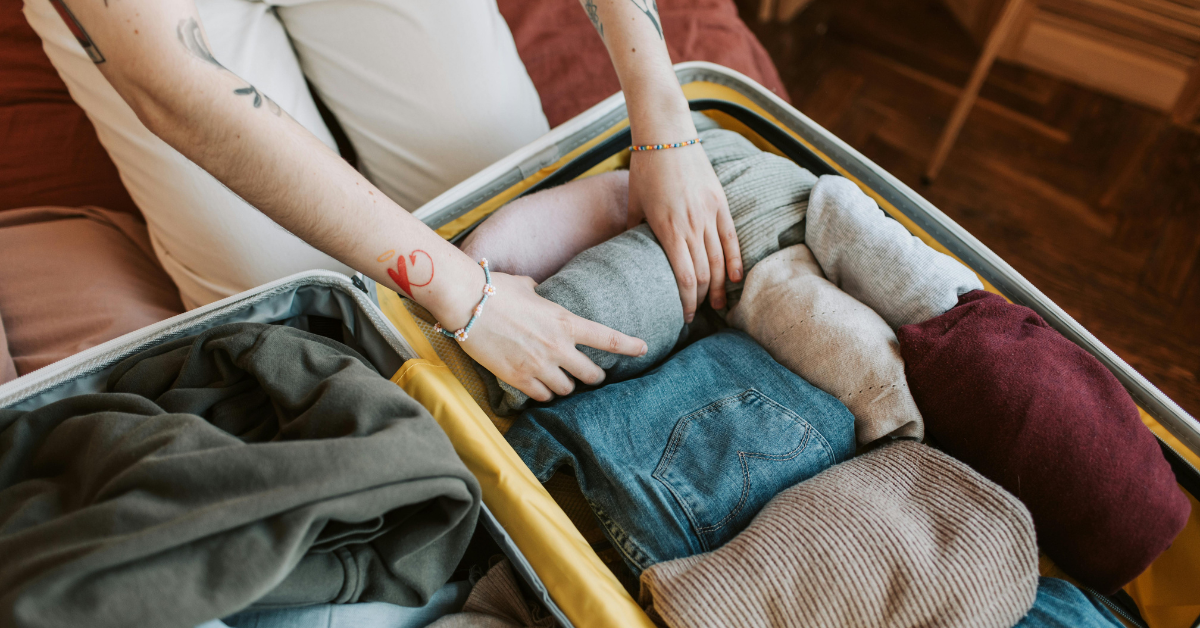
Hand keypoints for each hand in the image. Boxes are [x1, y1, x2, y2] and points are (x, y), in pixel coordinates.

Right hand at [459, 272, 647, 401]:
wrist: (466, 303)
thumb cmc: (495, 289)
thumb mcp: (528, 288)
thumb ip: (541, 296)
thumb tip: (539, 292)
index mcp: (565, 321)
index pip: (608, 338)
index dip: (629, 345)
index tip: (643, 348)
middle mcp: (557, 347)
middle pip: (591, 375)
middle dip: (594, 377)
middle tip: (591, 376)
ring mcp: (538, 365)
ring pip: (567, 390)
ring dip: (566, 386)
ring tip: (559, 380)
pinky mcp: (518, 378)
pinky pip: (542, 396)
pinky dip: (543, 393)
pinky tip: (539, 387)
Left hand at [628, 139, 742, 320]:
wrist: (667, 134)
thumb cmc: (645, 168)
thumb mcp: (634, 202)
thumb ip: (633, 230)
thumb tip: (628, 253)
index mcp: (667, 229)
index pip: (684, 278)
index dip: (687, 301)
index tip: (685, 316)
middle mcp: (691, 225)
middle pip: (704, 274)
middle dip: (702, 298)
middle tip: (700, 313)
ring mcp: (709, 213)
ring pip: (720, 260)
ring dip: (720, 286)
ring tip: (719, 304)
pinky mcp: (720, 202)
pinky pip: (731, 238)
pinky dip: (736, 261)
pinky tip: (736, 278)